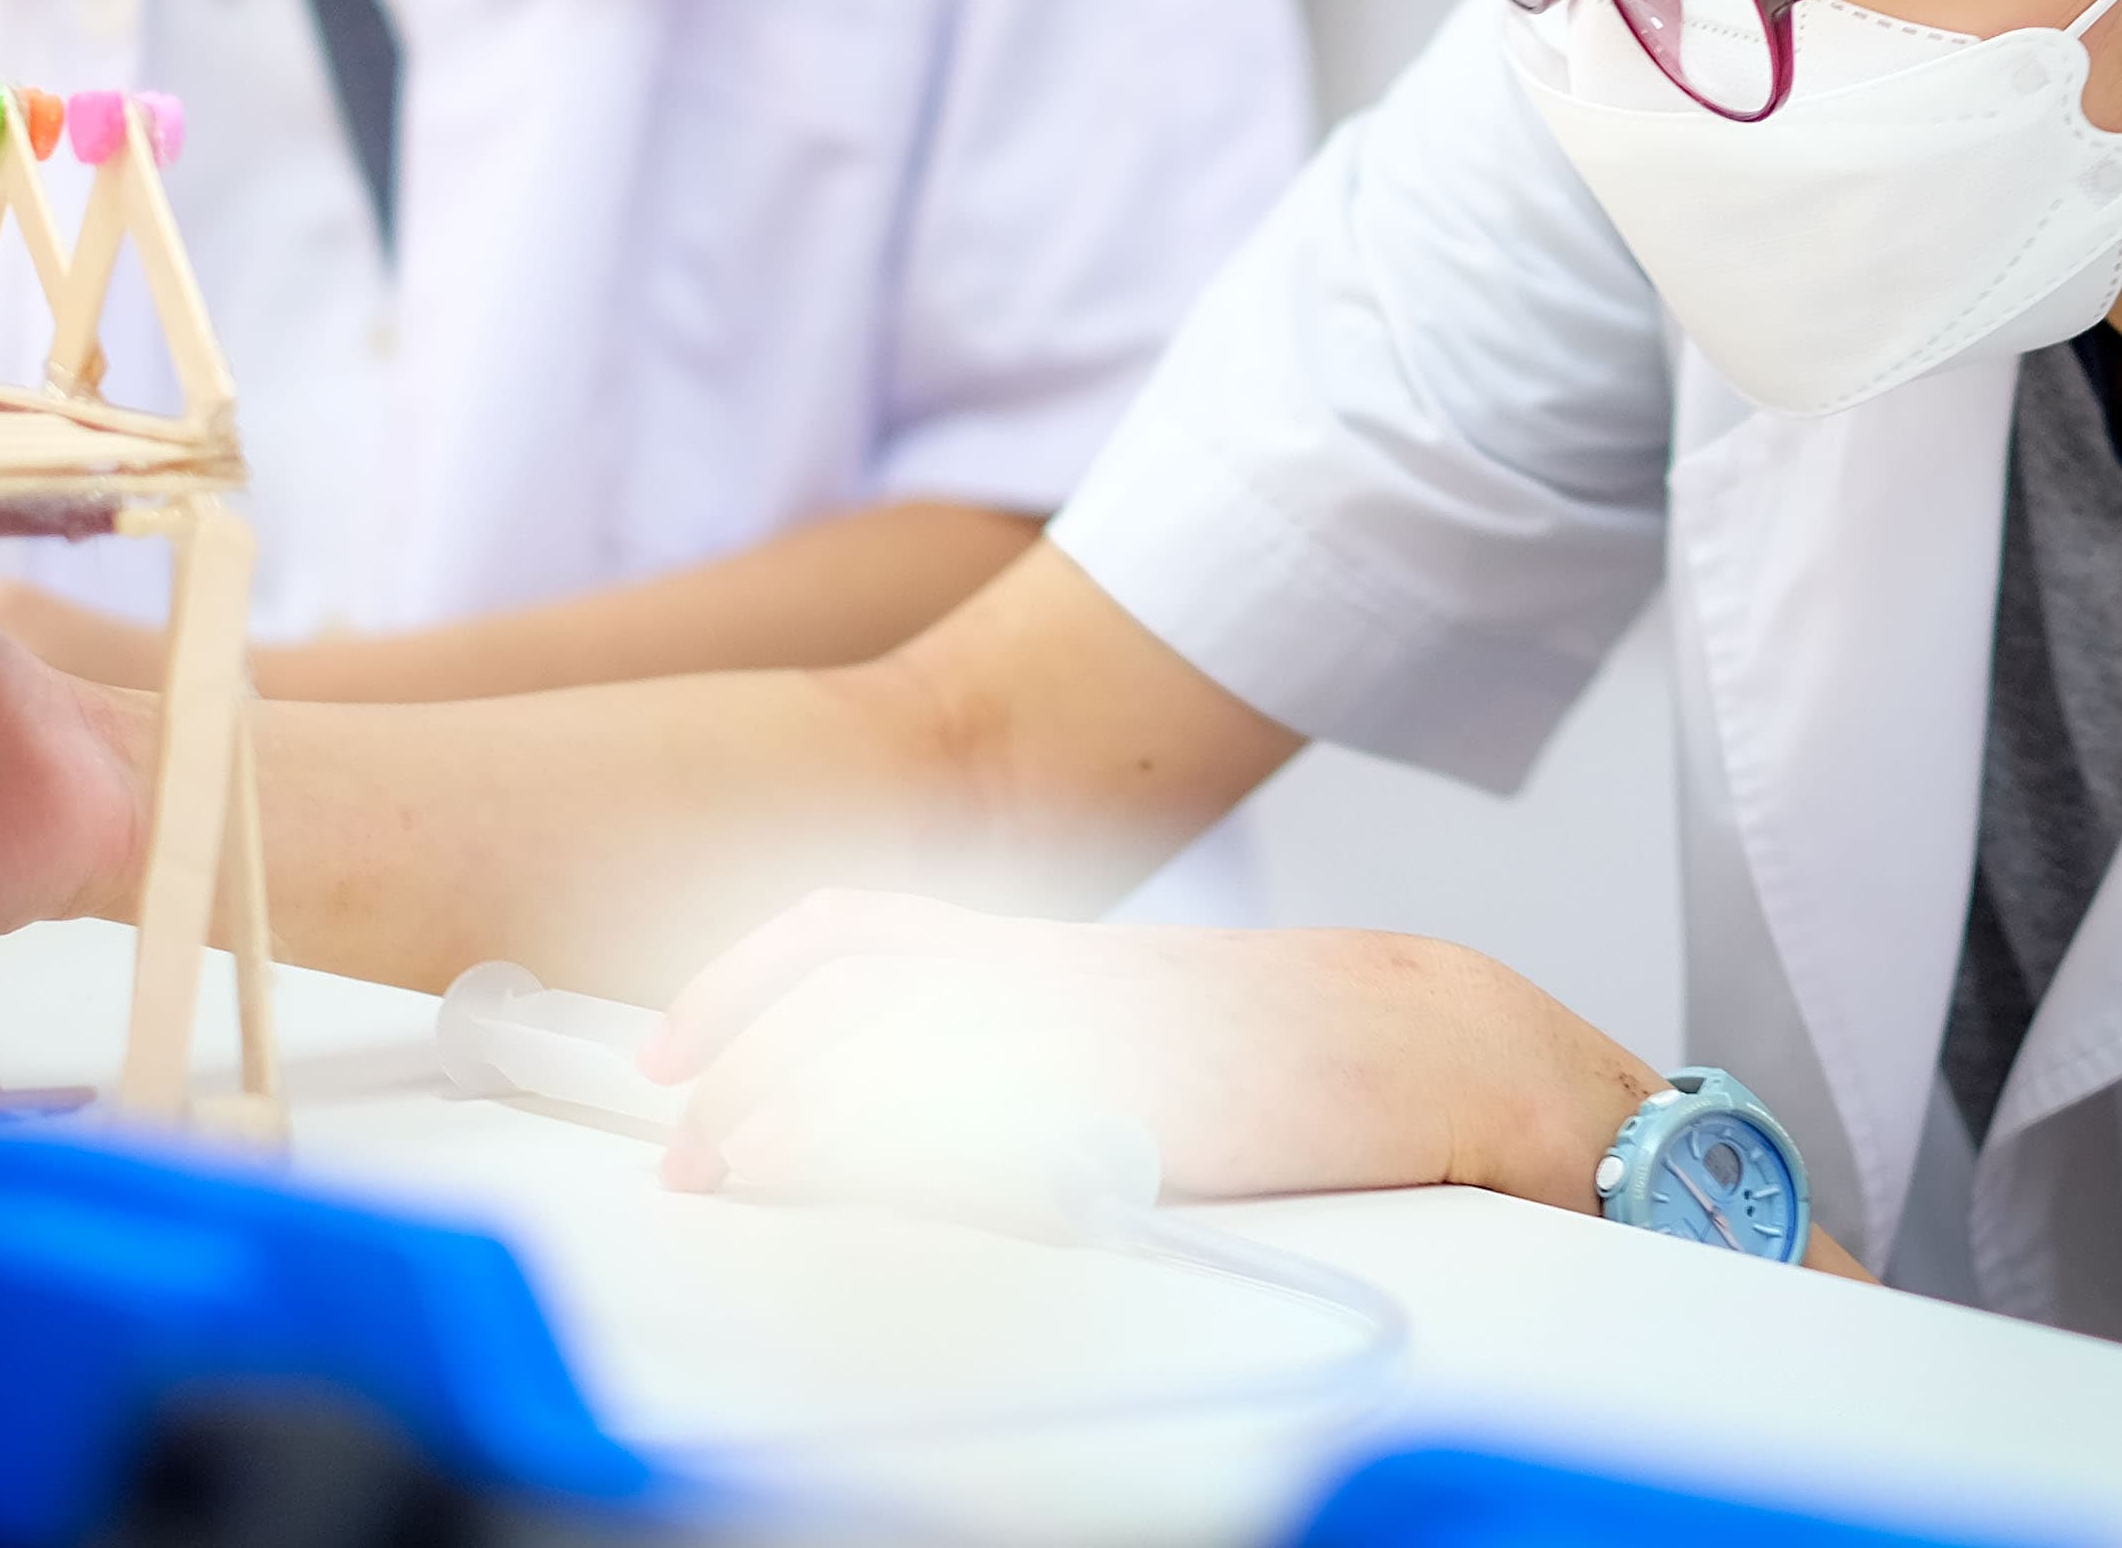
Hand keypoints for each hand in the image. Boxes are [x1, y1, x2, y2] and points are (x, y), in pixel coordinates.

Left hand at [644, 889, 1663, 1211]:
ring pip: (897, 1038)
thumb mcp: (1143, 1039)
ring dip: (788, 1106)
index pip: (859, 931)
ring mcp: (1093, 1031)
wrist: (1445, 1051)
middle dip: (739, 1050)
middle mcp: (1056, 973)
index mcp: (1053, 953)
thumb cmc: (1300, 1061)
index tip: (676, 1050)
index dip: (749, 979)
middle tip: (680, 1135)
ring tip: (727, 1169)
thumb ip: (1038, 1052)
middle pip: (850, 977)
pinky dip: (894, 1147)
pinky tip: (844, 1189)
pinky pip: (985, 1116)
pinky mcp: (1140, 1098)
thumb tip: (910, 1117)